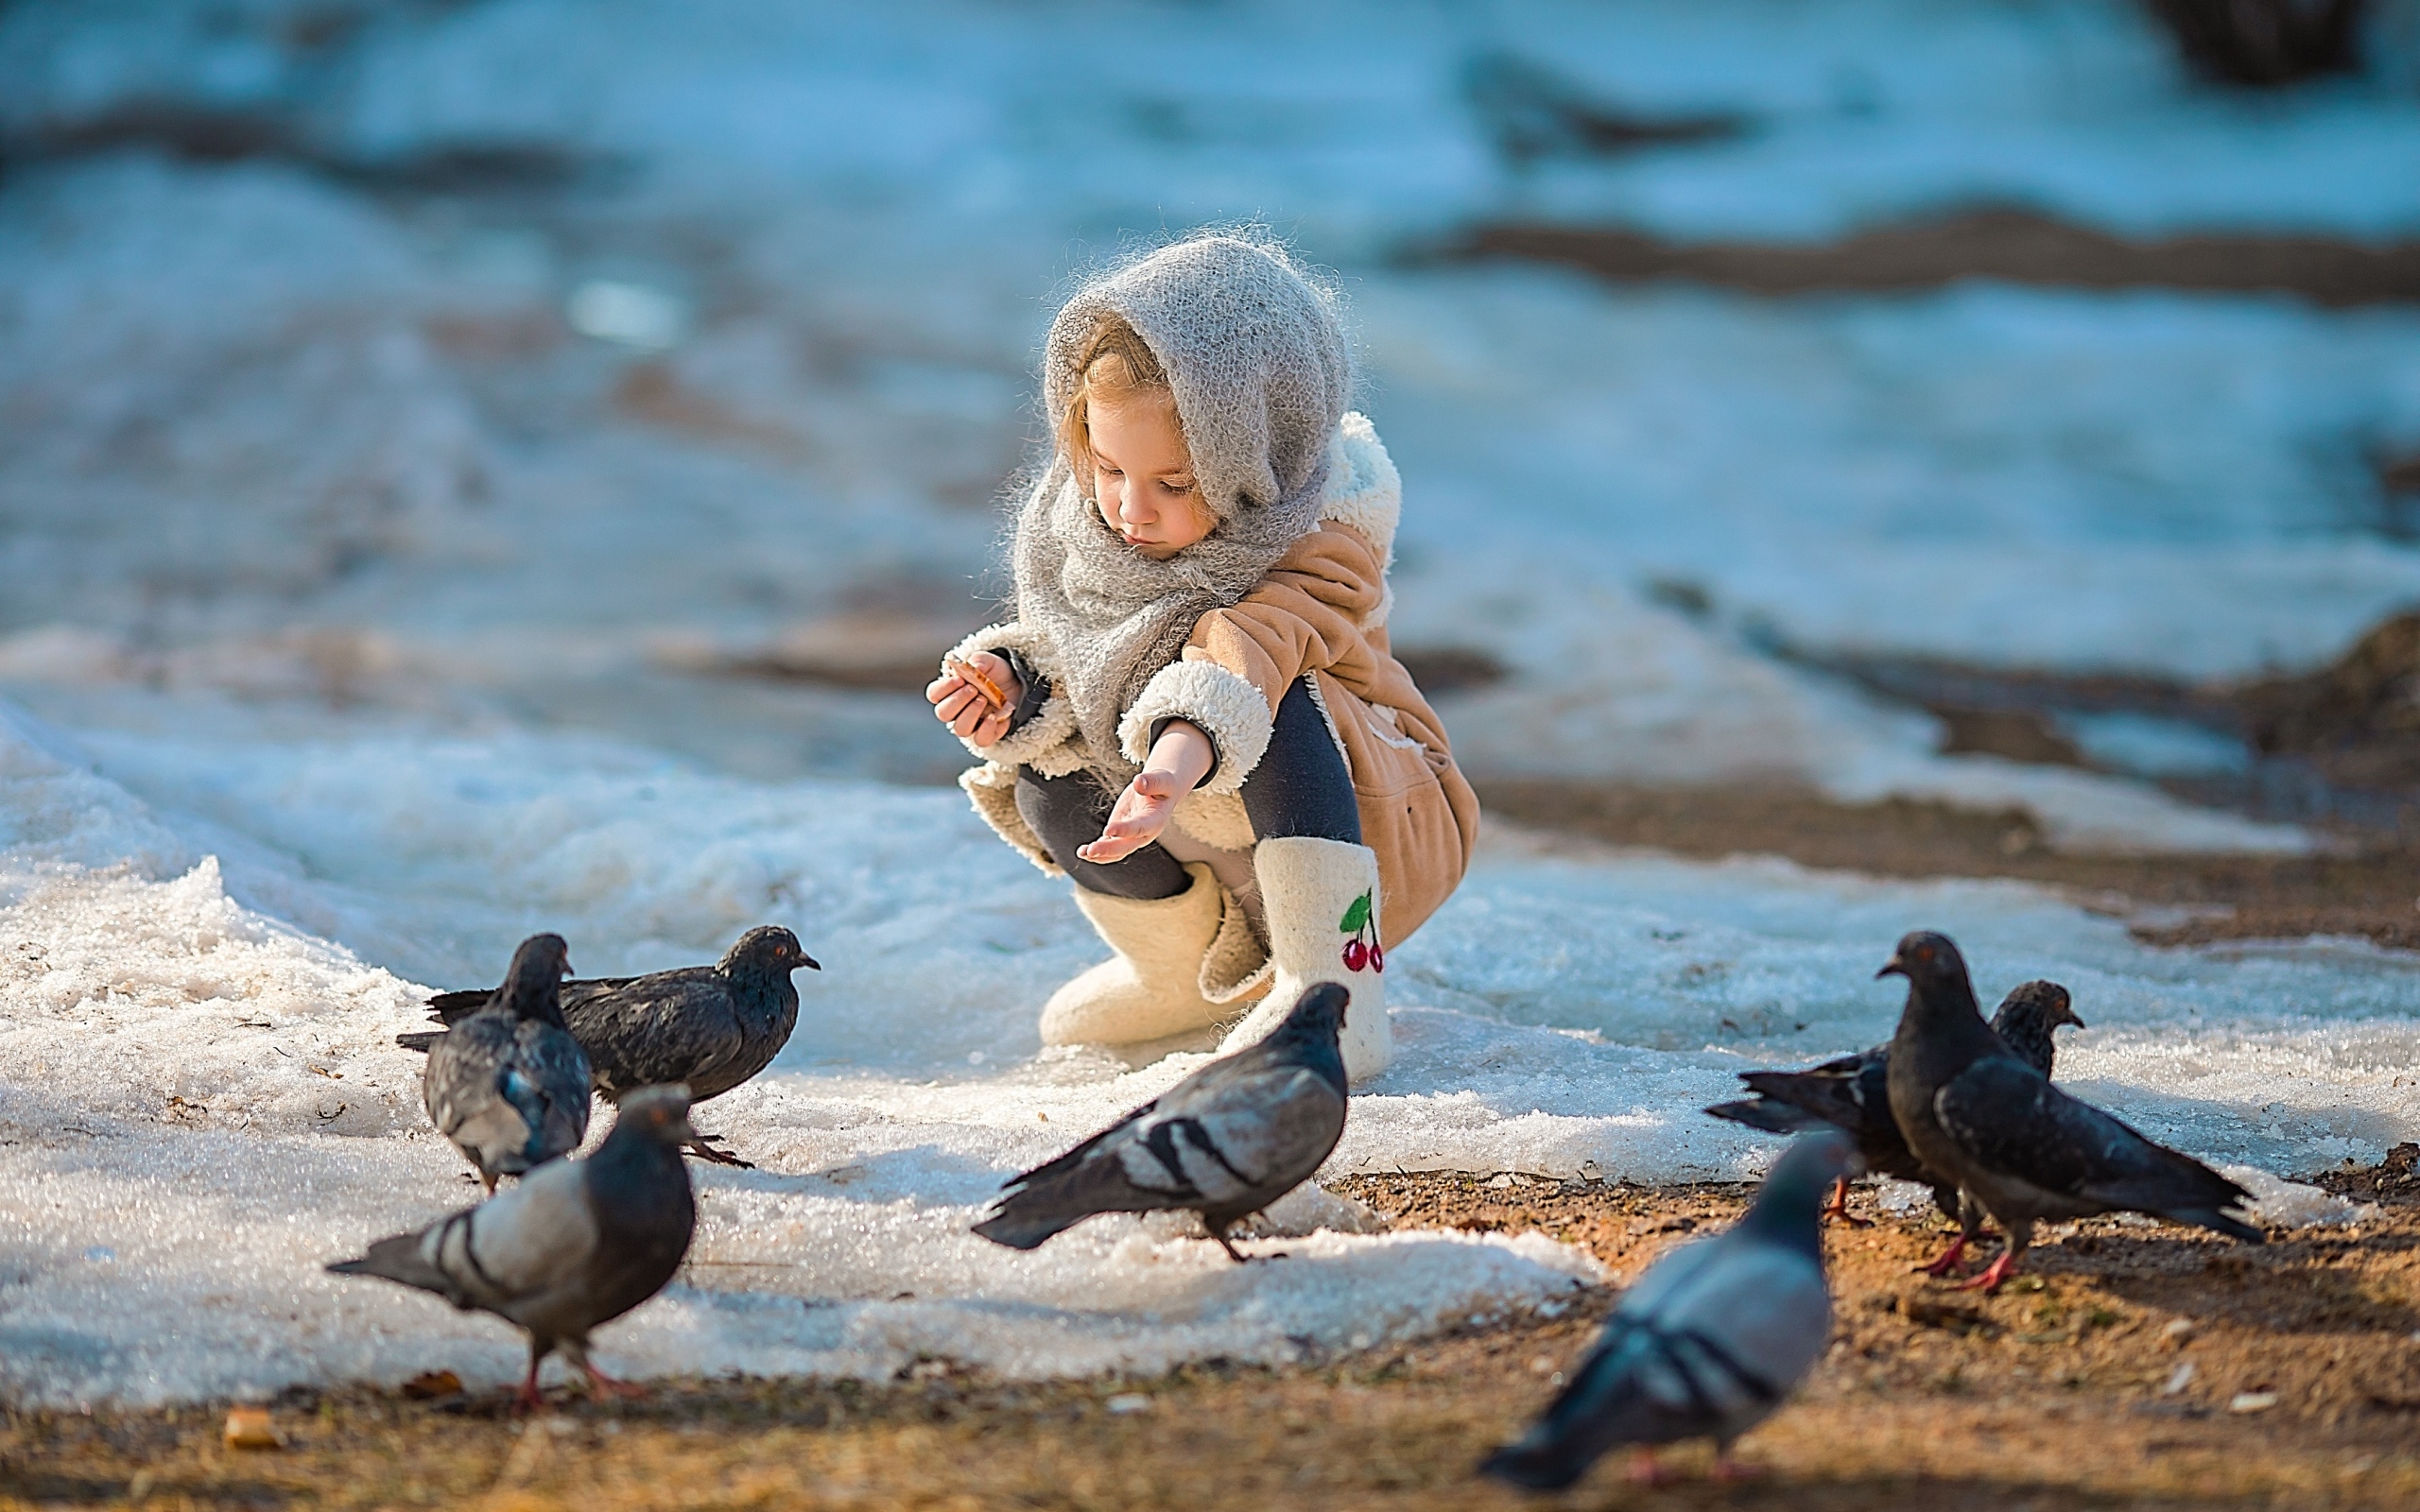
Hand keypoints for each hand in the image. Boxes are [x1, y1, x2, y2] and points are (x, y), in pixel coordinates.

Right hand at [926, 651, 1022, 748]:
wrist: (1016, 684)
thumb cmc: (994, 673)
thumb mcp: (989, 661)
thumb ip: (980, 660)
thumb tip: (976, 668)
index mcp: (949, 691)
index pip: (934, 694)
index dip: (943, 688)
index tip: (959, 679)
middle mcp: (955, 711)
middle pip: (943, 713)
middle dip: (957, 700)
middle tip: (973, 689)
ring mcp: (970, 724)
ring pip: (960, 729)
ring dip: (970, 714)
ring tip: (984, 700)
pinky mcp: (987, 734)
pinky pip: (981, 740)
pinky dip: (987, 729)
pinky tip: (996, 716)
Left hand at [1079, 721, 1213, 863]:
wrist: (1162, 792)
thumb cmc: (1164, 785)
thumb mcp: (1163, 780)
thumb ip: (1152, 782)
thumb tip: (1138, 782)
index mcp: (1156, 821)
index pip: (1139, 828)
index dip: (1124, 830)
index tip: (1107, 829)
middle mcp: (1144, 834)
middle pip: (1125, 846)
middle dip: (1108, 849)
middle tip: (1091, 850)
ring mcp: (1131, 837)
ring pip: (1116, 851)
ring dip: (1099, 854)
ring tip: (1082, 853)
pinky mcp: (1120, 835)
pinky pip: (1109, 846)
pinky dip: (1096, 851)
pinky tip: (1082, 852)